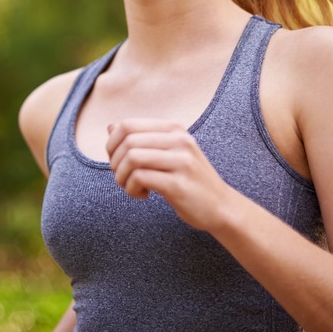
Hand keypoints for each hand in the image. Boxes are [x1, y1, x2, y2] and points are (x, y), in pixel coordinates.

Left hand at [106, 118, 235, 230]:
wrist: (221, 206)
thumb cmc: (188, 180)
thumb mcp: (166, 153)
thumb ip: (140, 139)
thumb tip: (110, 126)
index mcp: (174, 129)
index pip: (128, 124)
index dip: (112, 144)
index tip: (117, 161)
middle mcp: (179, 140)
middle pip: (127, 141)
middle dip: (115, 162)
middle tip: (123, 177)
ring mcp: (181, 161)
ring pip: (132, 158)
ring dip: (121, 176)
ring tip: (131, 186)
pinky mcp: (178, 184)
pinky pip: (140, 178)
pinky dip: (131, 188)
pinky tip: (143, 195)